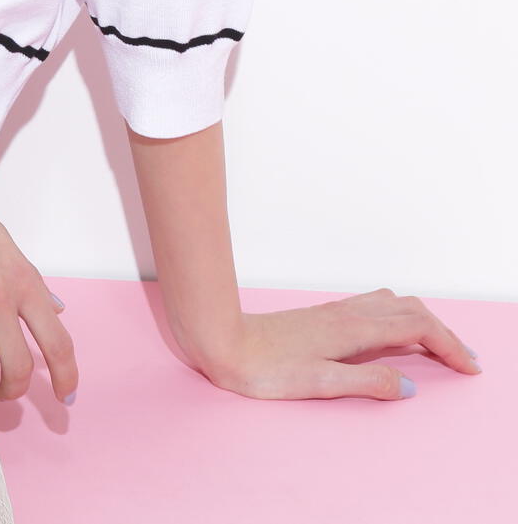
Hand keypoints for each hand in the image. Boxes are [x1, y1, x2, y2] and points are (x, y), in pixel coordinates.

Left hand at [190, 288, 481, 400]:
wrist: (221, 339)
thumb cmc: (264, 367)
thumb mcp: (319, 383)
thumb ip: (366, 383)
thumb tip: (408, 387)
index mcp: (353, 329)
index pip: (416, 327)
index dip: (448, 344)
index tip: (470, 367)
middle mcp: (347, 313)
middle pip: (410, 310)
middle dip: (442, 332)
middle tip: (464, 360)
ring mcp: (334, 311)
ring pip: (392, 304)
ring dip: (422, 321)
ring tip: (438, 345)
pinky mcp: (322, 316)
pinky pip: (374, 306)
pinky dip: (399, 316)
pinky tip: (393, 331)